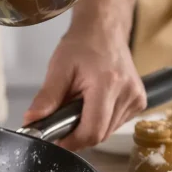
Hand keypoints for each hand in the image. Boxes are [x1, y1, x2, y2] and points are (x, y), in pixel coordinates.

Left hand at [23, 19, 146, 150]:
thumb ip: (46, 98)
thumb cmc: (80, 46)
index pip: (92, 131)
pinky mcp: (140, 102)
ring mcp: (137, 99)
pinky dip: (100, 121)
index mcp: (108, 85)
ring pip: (108, 132)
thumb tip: (31, 121)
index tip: (55, 139)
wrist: (104, 29)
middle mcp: (128, 94)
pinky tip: (92, 105)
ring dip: (88, 127)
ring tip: (77, 106)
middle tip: (62, 119)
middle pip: (100, 134)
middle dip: (77, 133)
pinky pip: (115, 124)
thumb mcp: (58, 69)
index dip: (71, 141)